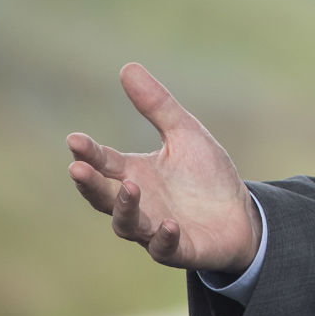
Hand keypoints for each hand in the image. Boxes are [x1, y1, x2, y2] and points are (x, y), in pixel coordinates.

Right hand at [66, 62, 261, 274]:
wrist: (240, 215)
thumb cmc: (206, 177)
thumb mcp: (185, 134)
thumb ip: (157, 106)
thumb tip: (127, 66)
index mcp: (135, 174)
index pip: (105, 163)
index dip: (89, 152)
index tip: (74, 139)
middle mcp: (139, 204)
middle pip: (103, 197)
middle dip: (90, 184)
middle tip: (77, 168)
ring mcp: (155, 228)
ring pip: (128, 225)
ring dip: (125, 208)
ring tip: (129, 187)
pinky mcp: (180, 249)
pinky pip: (165, 248)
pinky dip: (164, 238)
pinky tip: (170, 224)